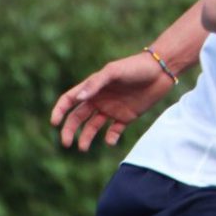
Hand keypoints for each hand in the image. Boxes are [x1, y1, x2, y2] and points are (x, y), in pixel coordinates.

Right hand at [51, 52, 175, 151]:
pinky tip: (110, 141)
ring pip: (93, 127)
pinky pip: (114, 131)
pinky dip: (110, 138)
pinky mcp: (126, 117)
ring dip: (86, 137)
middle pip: (78, 117)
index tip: (54, 123)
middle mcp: (99, 99)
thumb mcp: (114, 71)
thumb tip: (79, 98)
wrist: (161, 71)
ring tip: (83, 148)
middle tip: (67, 143)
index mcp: (93, 88)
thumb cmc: (135, 67)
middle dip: (70, 130)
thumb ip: (96, 83)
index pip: (69, 100)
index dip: (60, 111)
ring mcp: (112, 109)